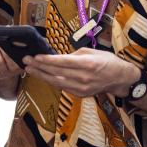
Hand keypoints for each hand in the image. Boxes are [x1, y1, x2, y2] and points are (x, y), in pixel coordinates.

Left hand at [23, 48, 138, 97]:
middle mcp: (83, 78)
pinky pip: (62, 87)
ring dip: (41, 76)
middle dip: (39, 67)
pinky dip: (51, 81)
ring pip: (56, 82)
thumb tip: (58, 56)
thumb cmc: (107, 61)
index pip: (62, 62)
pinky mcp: (80, 94)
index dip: (46, 60)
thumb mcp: (92, 52)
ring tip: (30, 69)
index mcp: (87, 64)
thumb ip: (74, 54)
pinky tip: (43, 76)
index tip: (35, 56)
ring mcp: (81, 88)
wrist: (120, 78)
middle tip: (26, 61)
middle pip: (56, 73)